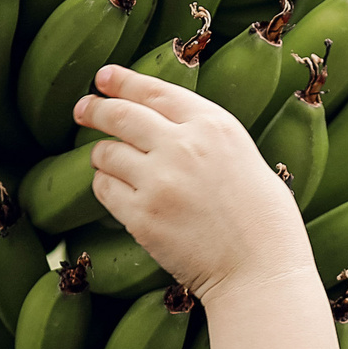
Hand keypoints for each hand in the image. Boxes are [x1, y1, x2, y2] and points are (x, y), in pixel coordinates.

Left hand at [75, 66, 309, 298]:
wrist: (261, 271)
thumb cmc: (265, 221)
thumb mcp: (244, 157)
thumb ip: (206, 137)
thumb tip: (167, 126)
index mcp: (214, 125)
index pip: (155, 91)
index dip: (123, 81)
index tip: (103, 77)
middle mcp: (183, 146)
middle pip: (120, 115)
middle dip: (95, 109)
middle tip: (82, 109)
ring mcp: (159, 181)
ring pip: (106, 152)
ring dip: (102, 156)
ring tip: (108, 163)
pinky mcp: (141, 216)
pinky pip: (104, 189)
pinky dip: (105, 187)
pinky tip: (117, 192)